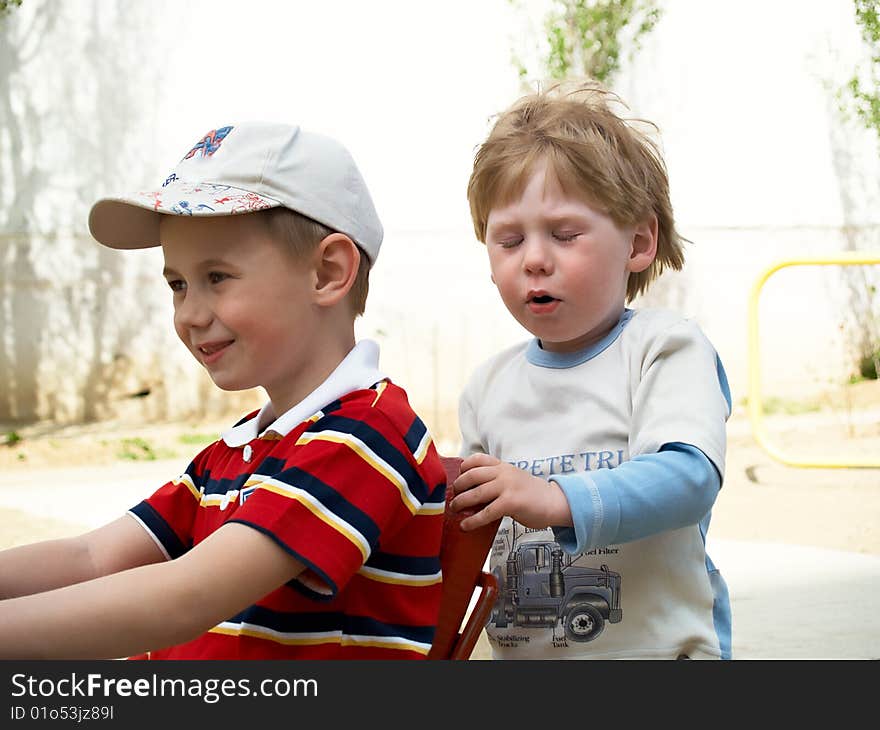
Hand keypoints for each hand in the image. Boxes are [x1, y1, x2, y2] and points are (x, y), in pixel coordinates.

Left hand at [450, 453, 571, 531]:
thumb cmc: (532, 494)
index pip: (478, 459)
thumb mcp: (513, 479)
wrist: (554, 502)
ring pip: (476, 493)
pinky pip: (486, 512)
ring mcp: (507, 486)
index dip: (464, 467)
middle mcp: (504, 473)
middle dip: (458, 487)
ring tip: (454, 510)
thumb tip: (473, 493)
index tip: (458, 477)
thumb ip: (497, 481)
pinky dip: (472, 520)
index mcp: (503, 466)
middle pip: (471, 475)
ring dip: (460, 502)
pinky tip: (465, 525)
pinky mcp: (510, 503)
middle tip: (453, 497)